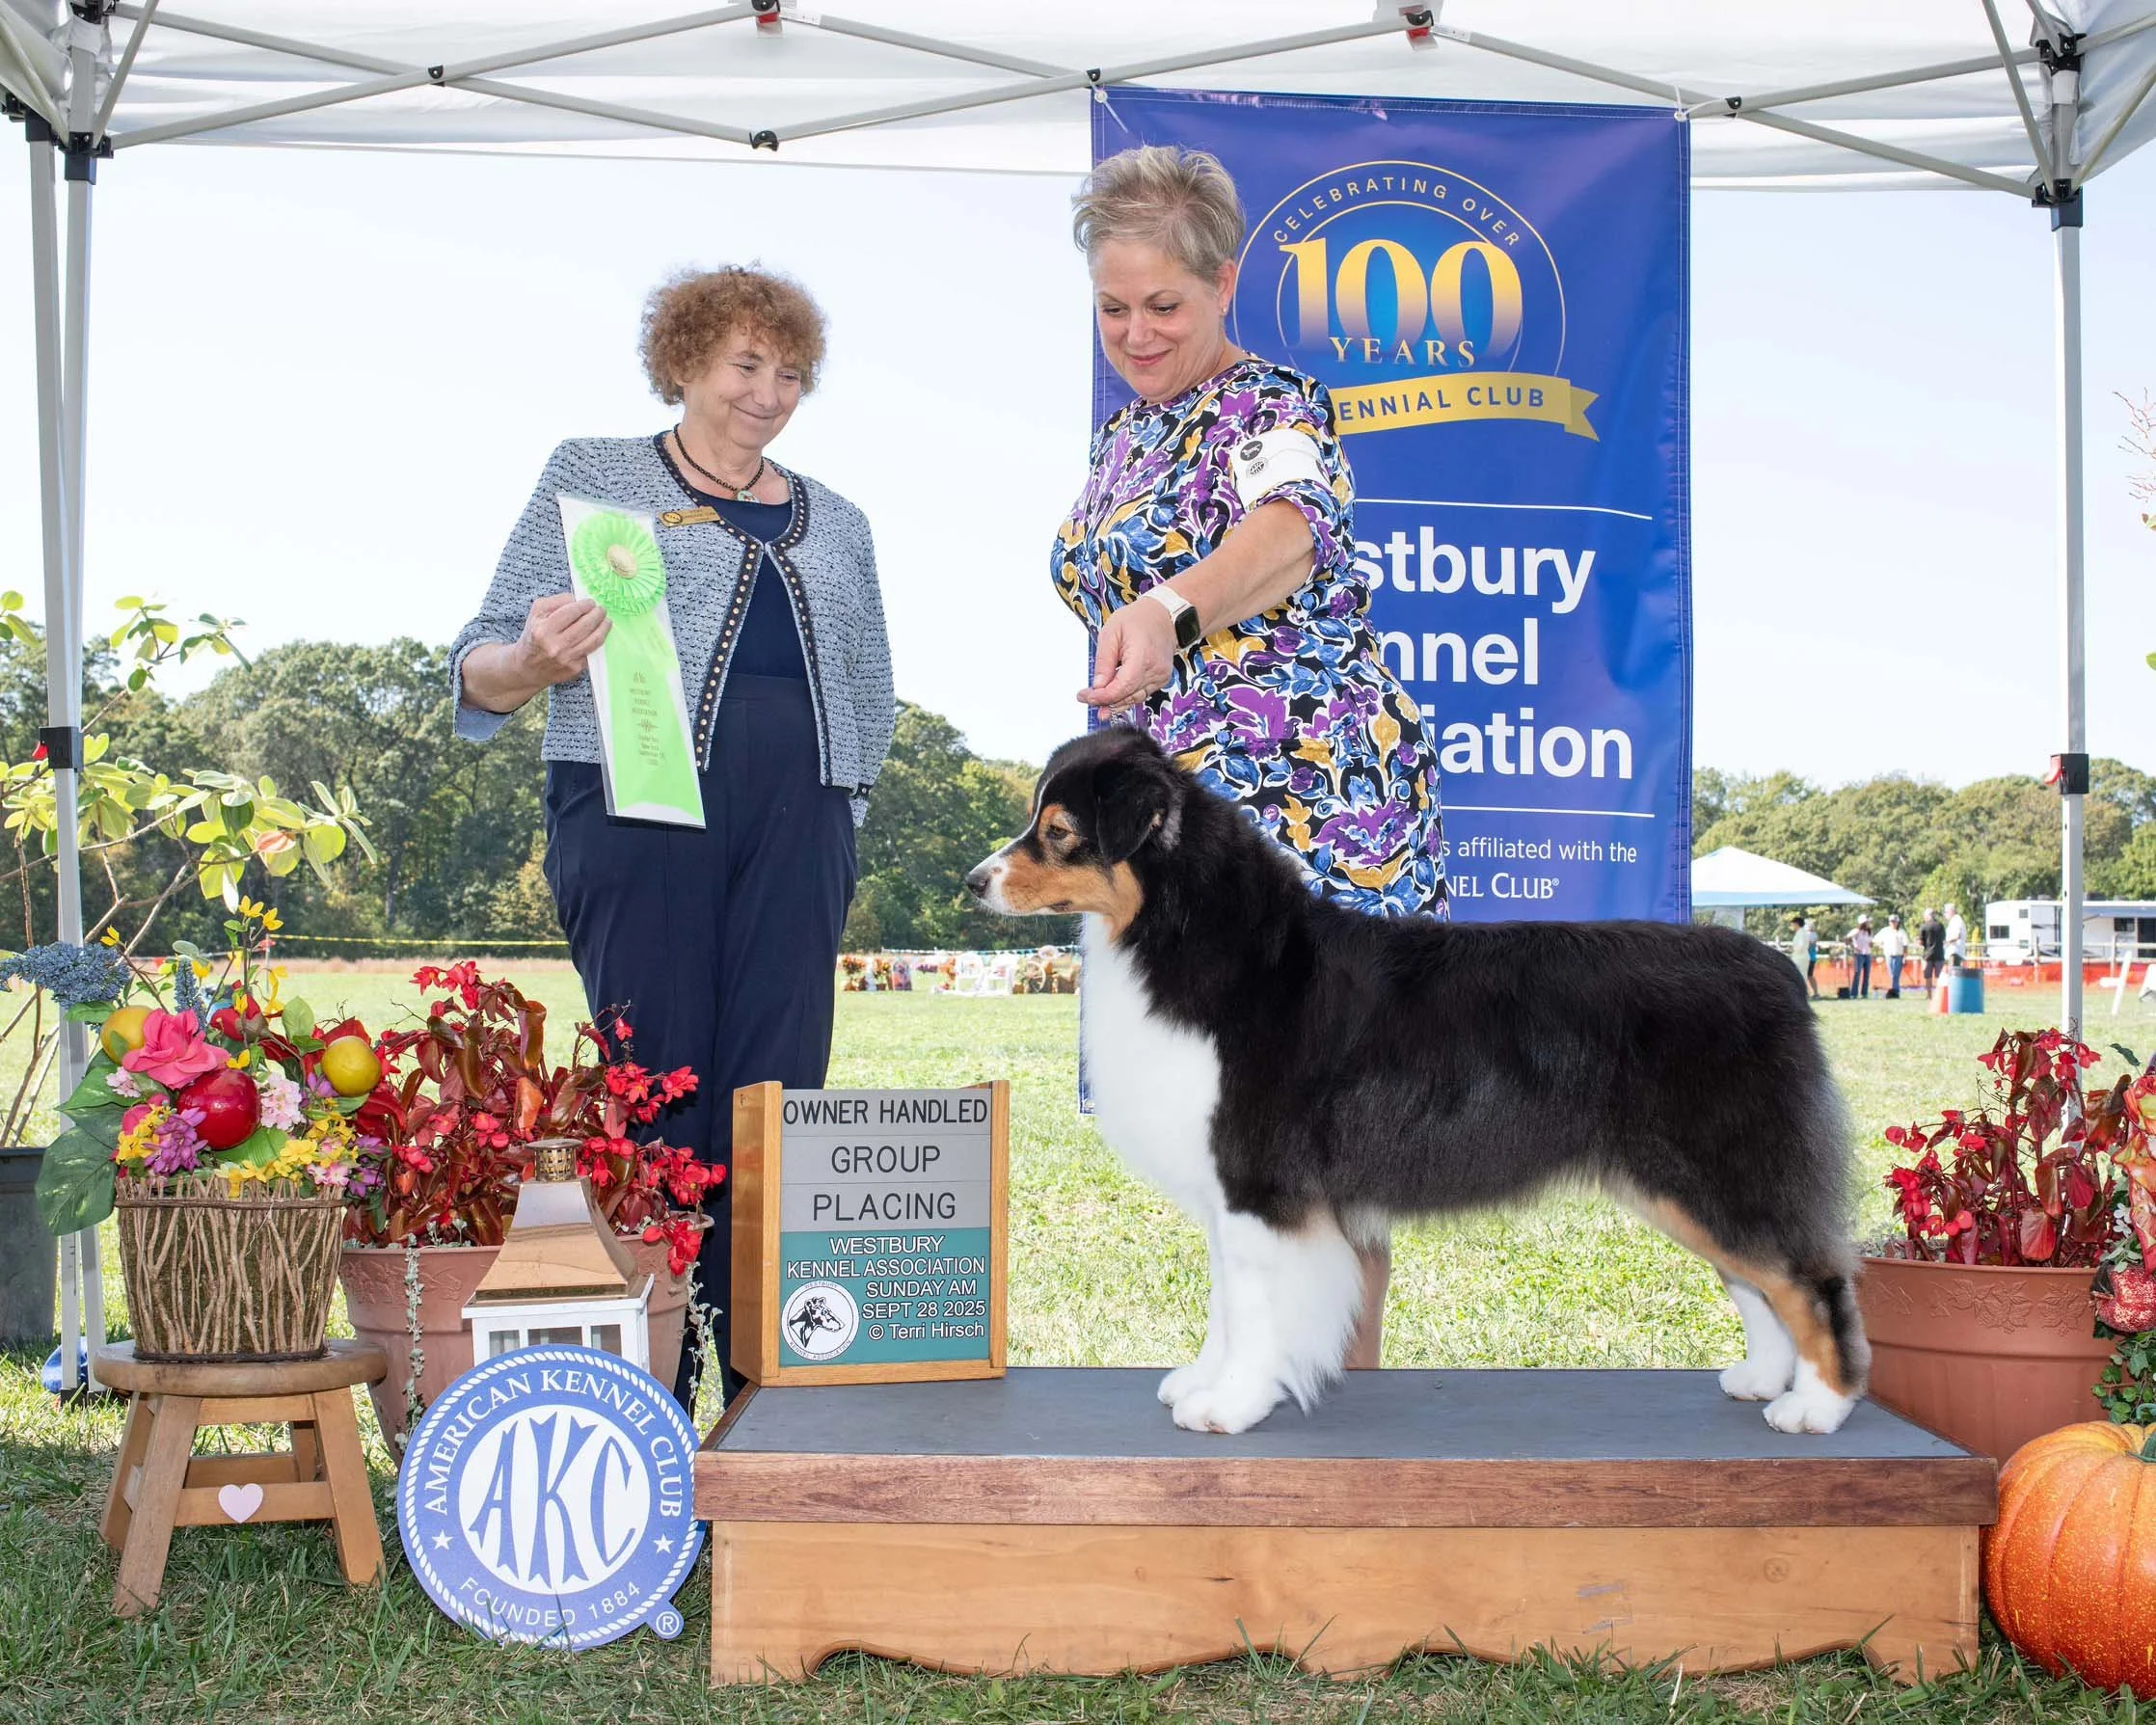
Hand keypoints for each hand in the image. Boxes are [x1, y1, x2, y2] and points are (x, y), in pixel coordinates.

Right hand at [517, 592, 611, 685]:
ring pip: (594, 640)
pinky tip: (599, 633)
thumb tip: (578, 599)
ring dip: (604, 627)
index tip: (591, 602)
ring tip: (606, 620)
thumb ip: (557, 601)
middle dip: (597, 614)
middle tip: (601, 609)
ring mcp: (567, 659)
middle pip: (585, 625)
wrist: (528, 667)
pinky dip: (598, 640)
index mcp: (543, 630)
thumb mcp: (537, 613)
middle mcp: (555, 646)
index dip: (585, 605)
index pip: (571, 612)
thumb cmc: (534, 636)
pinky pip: (592, 651)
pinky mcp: (575, 668)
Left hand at [1080, 594, 1178, 718]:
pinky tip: (1115, 698)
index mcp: (1142, 656)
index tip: (1087, 697)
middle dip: (1105, 701)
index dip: (1103, 696)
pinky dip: (1127, 696)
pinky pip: (1142, 693)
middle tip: (1087, 699)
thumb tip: (1097, 685)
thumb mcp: (1111, 633)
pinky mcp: (1161, 678)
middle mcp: (1155, 669)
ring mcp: (1161, 676)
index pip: (1122, 687)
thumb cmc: (1138, 619)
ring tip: (1099, 706)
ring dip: (1116, 703)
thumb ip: (1104, 661)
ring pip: (1135, 698)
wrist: (1162, 615)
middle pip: (1127, 695)